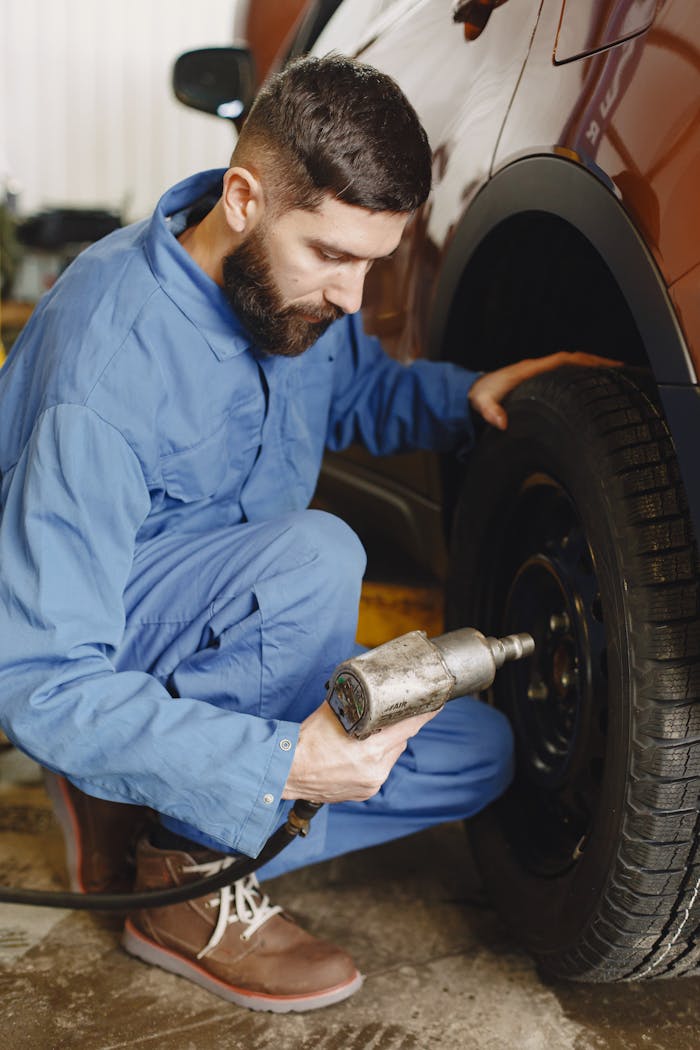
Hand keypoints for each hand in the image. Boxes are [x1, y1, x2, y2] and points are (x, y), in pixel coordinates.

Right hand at [281, 699, 438, 802]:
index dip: (424, 714)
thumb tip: (370, 689)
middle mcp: (375, 770)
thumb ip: (356, 703)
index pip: (408, 727)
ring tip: (367, 736)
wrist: (286, 771)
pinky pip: (380, 769)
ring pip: (391, 755)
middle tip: (389, 714)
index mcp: (371, 750)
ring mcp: (371, 784)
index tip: (436, 703)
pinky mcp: (365, 792)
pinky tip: (361, 752)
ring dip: (386, 744)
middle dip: (397, 727)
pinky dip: (375, 759)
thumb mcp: (334, 713)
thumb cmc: (306, 742)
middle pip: (400, 741)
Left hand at [468, 351, 621, 430]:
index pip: (565, 361)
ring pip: (574, 369)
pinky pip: (567, 378)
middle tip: (625, 375)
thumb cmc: (479, 397)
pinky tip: (596, 392)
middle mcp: (539, 370)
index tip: (608, 367)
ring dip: (595, 372)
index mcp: (530, 371)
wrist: (470, 394)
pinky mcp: (541, 384)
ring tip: (619, 382)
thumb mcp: (481, 404)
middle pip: (577, 362)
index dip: (587, 362)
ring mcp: (541, 376)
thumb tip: (500, 422)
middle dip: (600, 366)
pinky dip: (583, 380)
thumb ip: (489, 411)